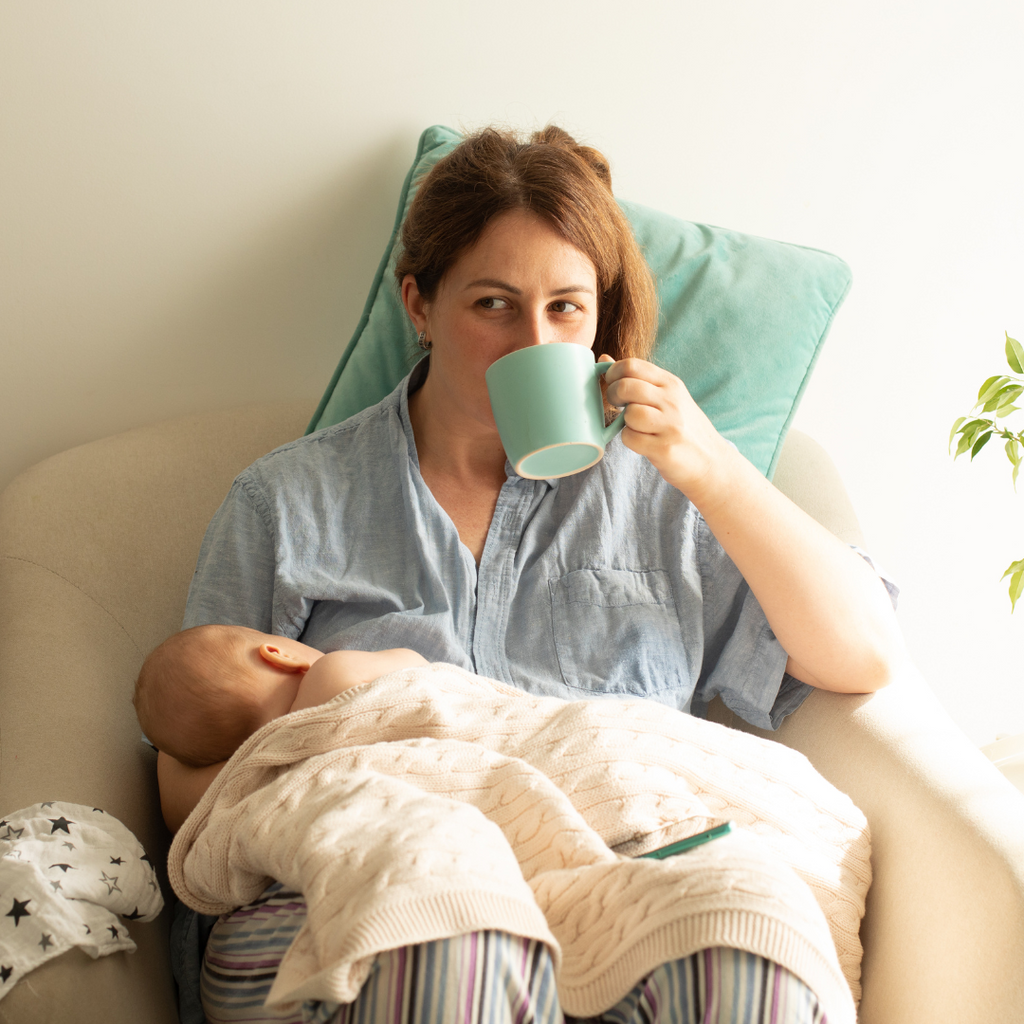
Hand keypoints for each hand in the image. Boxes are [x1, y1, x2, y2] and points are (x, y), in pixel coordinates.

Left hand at [600, 356, 733, 504]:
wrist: (711, 461)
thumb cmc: (682, 427)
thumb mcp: (666, 397)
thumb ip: (637, 379)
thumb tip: (603, 360)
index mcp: (670, 384)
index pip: (632, 365)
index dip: (614, 373)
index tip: (613, 384)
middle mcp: (672, 401)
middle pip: (626, 387)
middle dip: (613, 396)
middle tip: (619, 406)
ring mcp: (670, 424)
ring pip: (629, 414)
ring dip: (624, 422)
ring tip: (636, 427)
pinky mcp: (664, 448)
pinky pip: (630, 438)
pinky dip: (630, 441)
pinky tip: (643, 441)